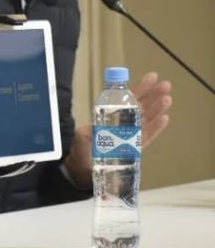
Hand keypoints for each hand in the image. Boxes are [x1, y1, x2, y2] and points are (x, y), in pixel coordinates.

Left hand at [64, 71, 172, 187]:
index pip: (127, 99)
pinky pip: (146, 137)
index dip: (139, 88)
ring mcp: (129, 136)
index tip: (151, 77)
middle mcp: (122, 124)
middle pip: (140, 107)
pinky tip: (165, 118)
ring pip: (146, 120)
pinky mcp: (133, 149)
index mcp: (110, 117)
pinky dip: (156, 128)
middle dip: (153, 95)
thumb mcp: (80, 139)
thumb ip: (84, 134)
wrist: (83, 170)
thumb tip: (90, 129)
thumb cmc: (81, 151)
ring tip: (167, 99)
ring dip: (157, 109)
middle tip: (166, 85)